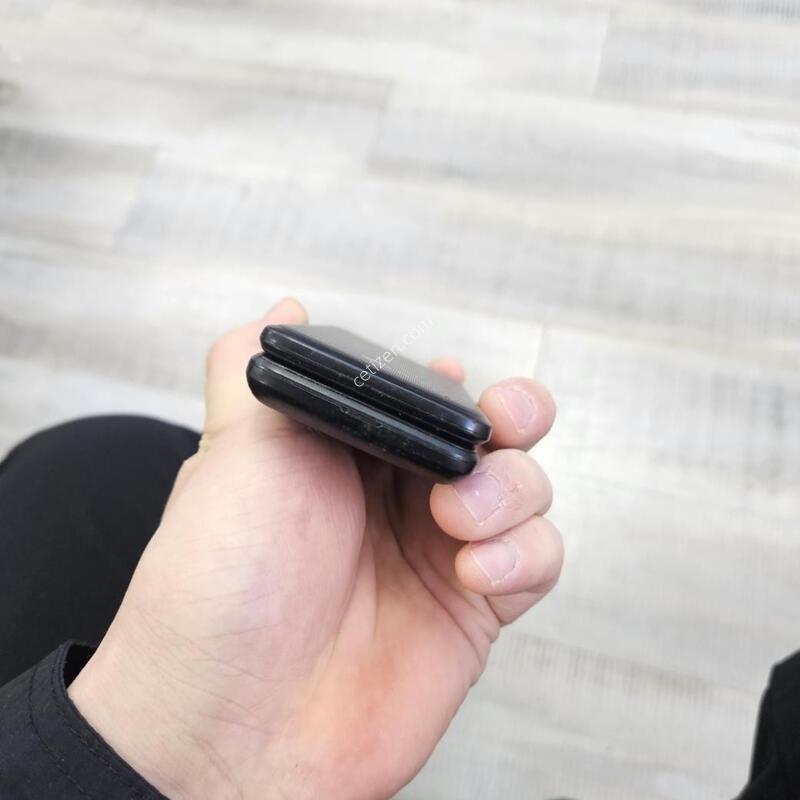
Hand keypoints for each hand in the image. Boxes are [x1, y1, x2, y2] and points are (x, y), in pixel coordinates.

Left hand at [68, 298, 562, 799]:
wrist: (225, 729)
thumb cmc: (218, 585)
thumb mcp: (232, 455)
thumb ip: (254, 369)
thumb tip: (282, 308)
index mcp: (350, 454)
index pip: (427, 398)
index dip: (454, 385)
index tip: (453, 386)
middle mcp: (399, 498)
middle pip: (495, 437)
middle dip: (515, 418)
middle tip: (500, 428)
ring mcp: (440, 555)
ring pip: (526, 491)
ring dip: (509, 491)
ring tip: (455, 518)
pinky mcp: (473, 612)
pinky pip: (537, 562)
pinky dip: (523, 554)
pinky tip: (473, 571)